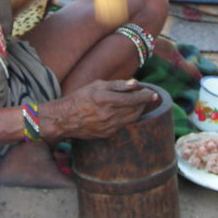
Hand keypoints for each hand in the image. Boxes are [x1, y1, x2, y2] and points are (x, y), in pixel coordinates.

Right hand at [40, 79, 158, 141]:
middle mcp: (108, 114)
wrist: (64, 119)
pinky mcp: (107, 134)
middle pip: (135, 109)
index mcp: (105, 99)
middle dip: (144, 103)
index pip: (133, 98)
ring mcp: (109, 126)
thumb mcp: (96, 85)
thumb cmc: (79, 98)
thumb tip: (135, 83)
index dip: (145, 95)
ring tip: (140, 104)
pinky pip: (124, 125)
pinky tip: (127, 112)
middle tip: (149, 97)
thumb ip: (117, 84)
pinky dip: (129, 118)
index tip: (152, 93)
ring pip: (132, 118)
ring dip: (139, 111)